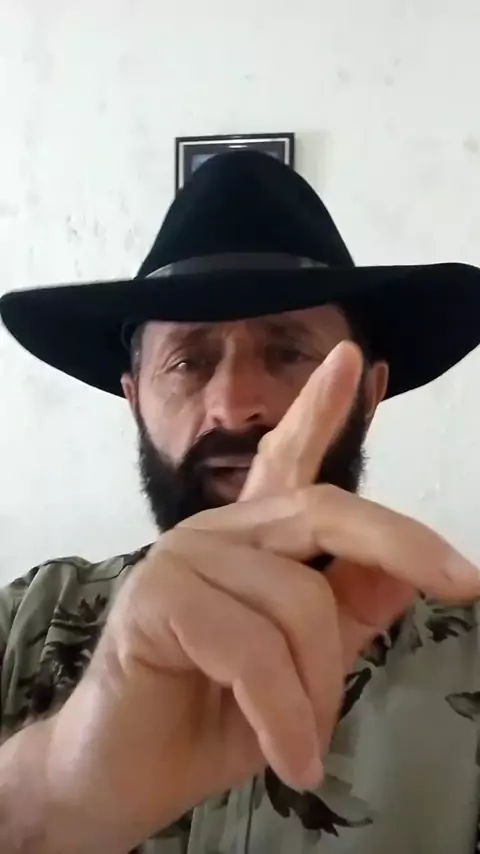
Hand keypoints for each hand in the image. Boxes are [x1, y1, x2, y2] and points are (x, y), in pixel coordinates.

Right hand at [49, 342, 479, 852]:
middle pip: (325, 511)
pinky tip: (289, 759)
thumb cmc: (214, 718)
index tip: (349, 359)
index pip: (286, 461)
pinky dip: (285, 714)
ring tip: (305, 748)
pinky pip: (254, 650)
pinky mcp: (157, 596)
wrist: (125, 777)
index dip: (319, 409)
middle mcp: (216, 532)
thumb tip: (405, 572)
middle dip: (403, 544)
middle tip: (466, 584)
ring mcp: (182, 556)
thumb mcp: (303, 672)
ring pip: (300, 601)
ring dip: (319, 691)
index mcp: (250, 542)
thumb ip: (347, 613)